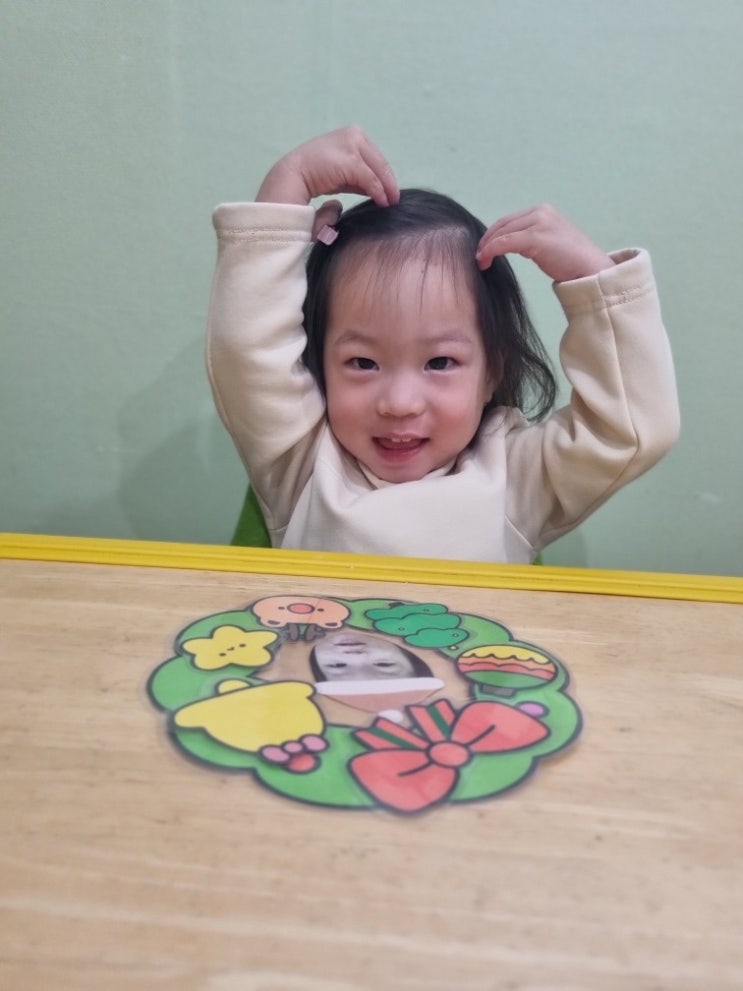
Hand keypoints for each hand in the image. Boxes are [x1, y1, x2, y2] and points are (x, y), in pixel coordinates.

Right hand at [256, 126, 398, 217]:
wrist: (293, 177)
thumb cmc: (314, 177)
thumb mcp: (341, 174)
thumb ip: (358, 178)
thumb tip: (376, 190)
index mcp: (352, 134)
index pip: (375, 157)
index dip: (385, 176)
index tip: (390, 192)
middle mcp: (354, 135)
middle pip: (381, 162)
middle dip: (389, 183)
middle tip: (395, 200)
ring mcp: (353, 145)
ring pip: (378, 170)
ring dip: (386, 189)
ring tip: (390, 204)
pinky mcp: (352, 161)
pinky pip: (371, 179)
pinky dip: (379, 192)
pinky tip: (382, 203)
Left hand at [476, 204, 614, 281]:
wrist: (590, 269)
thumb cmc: (571, 261)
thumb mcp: (549, 242)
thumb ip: (531, 238)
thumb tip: (509, 244)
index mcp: (544, 211)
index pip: (510, 220)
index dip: (493, 234)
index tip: (483, 249)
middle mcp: (541, 212)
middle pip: (503, 224)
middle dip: (487, 240)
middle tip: (478, 256)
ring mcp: (539, 223)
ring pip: (502, 233)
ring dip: (486, 247)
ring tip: (480, 261)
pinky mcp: (536, 237)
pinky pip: (505, 243)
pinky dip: (491, 251)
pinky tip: (485, 260)